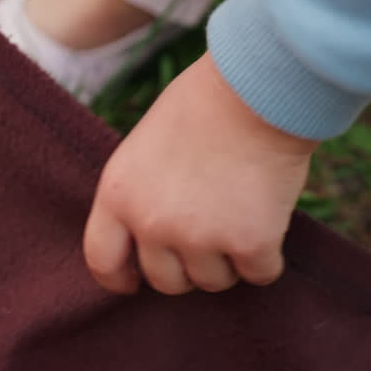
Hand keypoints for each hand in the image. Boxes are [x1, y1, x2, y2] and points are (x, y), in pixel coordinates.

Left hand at [83, 53, 316, 294]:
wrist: (255, 89)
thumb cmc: (201, 105)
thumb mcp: (143, 147)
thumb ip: (140, 195)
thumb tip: (150, 240)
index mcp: (118, 195)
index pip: (102, 260)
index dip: (119, 277)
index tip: (134, 281)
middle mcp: (151, 223)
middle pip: (165, 281)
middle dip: (186, 266)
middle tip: (207, 233)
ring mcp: (200, 237)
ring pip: (213, 281)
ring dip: (228, 260)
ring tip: (238, 212)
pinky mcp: (249, 243)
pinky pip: (259, 274)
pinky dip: (267, 255)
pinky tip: (268, 218)